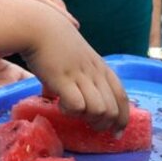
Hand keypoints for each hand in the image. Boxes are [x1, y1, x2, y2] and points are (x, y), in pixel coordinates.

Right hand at [21, 9, 129, 132]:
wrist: (38, 27)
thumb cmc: (53, 42)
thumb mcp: (74, 59)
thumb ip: (73, 76)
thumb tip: (53, 95)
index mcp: (101, 68)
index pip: (122, 97)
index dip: (122, 118)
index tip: (116, 132)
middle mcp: (95, 73)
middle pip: (113, 109)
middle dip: (103, 124)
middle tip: (89, 126)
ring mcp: (81, 76)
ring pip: (99, 110)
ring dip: (86, 118)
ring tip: (73, 113)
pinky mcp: (64, 80)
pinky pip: (77, 106)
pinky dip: (70, 112)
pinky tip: (60, 106)